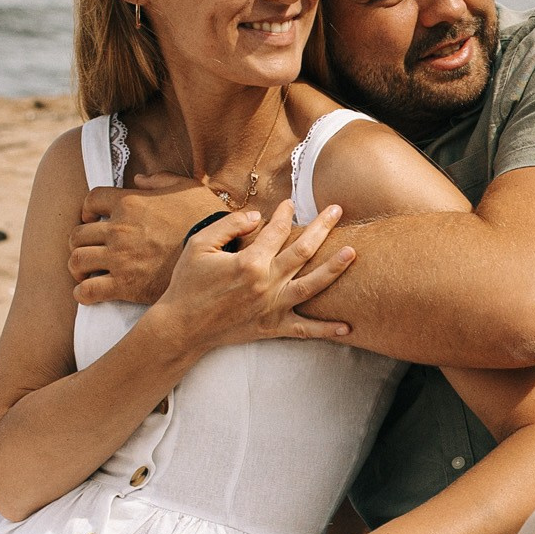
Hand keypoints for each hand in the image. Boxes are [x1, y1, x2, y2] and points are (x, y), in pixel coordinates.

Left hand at [73, 176, 244, 303]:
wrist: (220, 255)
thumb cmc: (208, 219)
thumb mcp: (188, 188)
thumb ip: (161, 180)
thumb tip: (140, 178)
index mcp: (130, 202)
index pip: (91, 200)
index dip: (87, 210)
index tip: (92, 219)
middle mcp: (119, 229)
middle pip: (78, 233)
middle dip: (79, 242)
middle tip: (89, 249)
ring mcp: (119, 257)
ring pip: (77, 260)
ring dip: (77, 267)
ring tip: (85, 272)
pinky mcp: (125, 284)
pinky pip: (88, 289)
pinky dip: (82, 293)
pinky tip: (87, 294)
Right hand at [150, 199, 356, 349]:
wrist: (181, 327)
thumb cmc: (187, 284)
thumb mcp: (199, 245)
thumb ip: (229, 226)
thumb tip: (258, 215)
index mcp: (249, 262)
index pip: (276, 231)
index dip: (285, 214)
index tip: (291, 203)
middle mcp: (266, 284)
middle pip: (303, 251)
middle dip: (322, 227)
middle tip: (337, 210)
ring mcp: (272, 307)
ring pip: (312, 286)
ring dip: (334, 269)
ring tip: (353, 252)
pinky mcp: (271, 328)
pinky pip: (304, 330)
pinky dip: (325, 329)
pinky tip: (346, 327)